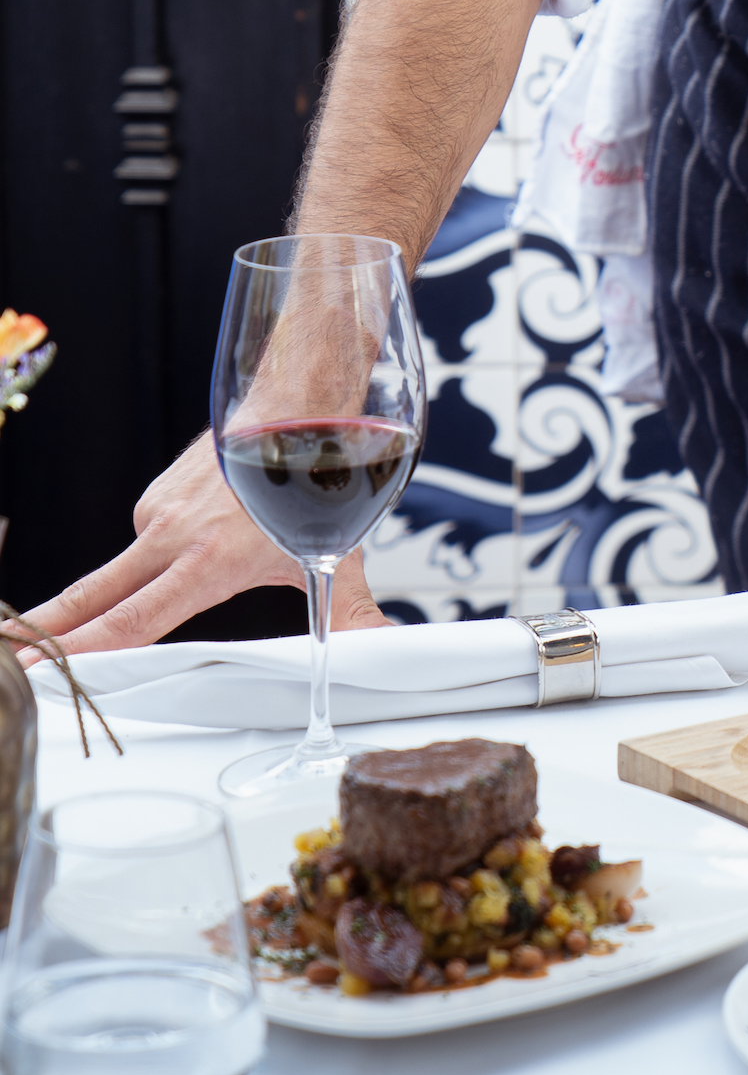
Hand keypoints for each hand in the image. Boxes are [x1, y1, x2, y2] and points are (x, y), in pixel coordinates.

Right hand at [18, 430, 392, 654]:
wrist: (295, 404)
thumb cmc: (311, 482)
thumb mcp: (333, 556)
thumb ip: (348, 610)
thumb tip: (382, 643)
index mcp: (206, 562)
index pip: (132, 621)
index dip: (84, 650)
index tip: (38, 670)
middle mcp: (172, 537)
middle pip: (93, 597)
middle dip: (44, 631)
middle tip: (9, 658)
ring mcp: (158, 513)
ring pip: (126, 571)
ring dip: (120, 594)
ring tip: (165, 580)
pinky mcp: (157, 496)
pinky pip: (150, 538)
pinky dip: (162, 551)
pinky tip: (201, 535)